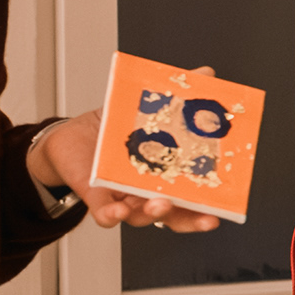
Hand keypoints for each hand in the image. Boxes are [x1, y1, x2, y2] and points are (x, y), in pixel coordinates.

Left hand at [32, 112, 227, 230]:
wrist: (70, 138)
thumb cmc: (109, 132)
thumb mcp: (145, 110)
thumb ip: (176, 96)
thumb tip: (206, 75)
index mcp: (162, 176)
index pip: (190, 198)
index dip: (207, 207)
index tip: (224, 209)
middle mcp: (144, 192)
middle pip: (173, 215)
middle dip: (190, 220)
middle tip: (206, 217)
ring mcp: (121, 196)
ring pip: (141, 215)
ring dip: (154, 213)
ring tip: (161, 204)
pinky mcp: (96, 196)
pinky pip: (105, 214)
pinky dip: (113, 215)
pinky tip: (119, 210)